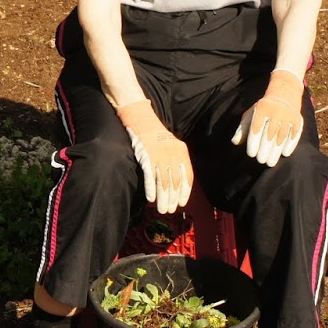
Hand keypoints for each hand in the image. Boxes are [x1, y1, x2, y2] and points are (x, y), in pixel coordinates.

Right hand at [116, 99, 191, 213]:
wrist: (139, 118)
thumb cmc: (154, 133)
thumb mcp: (170, 145)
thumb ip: (176, 161)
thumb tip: (177, 183)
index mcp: (181, 151)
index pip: (187, 176)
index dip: (185, 192)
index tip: (182, 203)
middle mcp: (172, 154)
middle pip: (175, 182)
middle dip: (173, 199)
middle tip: (170, 210)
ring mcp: (159, 155)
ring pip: (163, 183)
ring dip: (163, 199)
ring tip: (162, 209)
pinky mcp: (146, 156)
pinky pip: (150, 177)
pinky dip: (151, 189)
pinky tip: (151, 199)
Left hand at [233, 70, 304, 167]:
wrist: (283, 96)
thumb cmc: (262, 110)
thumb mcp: (251, 115)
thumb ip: (242, 129)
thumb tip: (235, 142)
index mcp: (262, 108)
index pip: (256, 127)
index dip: (253, 142)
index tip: (251, 154)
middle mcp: (276, 110)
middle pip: (269, 133)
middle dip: (264, 149)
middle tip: (261, 161)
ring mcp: (288, 115)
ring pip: (281, 136)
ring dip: (276, 150)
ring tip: (270, 162)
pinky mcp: (298, 120)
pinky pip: (294, 134)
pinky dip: (290, 145)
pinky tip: (284, 154)